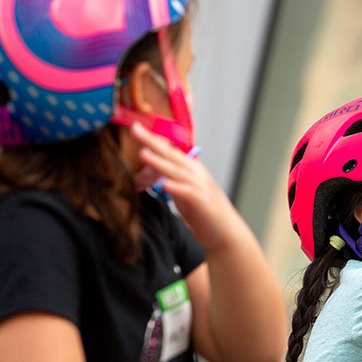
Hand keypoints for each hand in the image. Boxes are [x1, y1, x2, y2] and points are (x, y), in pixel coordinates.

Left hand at [131, 123, 246, 249]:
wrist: (227, 233)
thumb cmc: (206, 214)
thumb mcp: (186, 194)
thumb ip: (174, 182)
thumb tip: (158, 175)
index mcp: (192, 171)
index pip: (170, 151)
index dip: (153, 139)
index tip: (136, 127)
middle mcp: (197, 175)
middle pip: (172, 155)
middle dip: (153, 142)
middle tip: (135, 129)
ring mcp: (201, 187)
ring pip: (177, 171)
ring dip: (160, 162)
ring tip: (143, 153)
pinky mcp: (203, 202)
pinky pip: (188, 193)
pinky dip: (176, 187)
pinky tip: (165, 184)